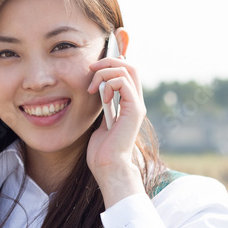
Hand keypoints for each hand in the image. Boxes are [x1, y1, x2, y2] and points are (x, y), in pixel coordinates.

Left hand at [85, 34, 146, 205]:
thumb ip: (103, 105)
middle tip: (91, 70)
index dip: (114, 61)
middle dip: (108, 62)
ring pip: (127, 69)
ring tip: (93, 88)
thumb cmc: (102, 149)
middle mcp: (135, 101)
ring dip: (105, 73)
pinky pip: (124, 83)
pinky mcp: (134, 110)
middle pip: (130, 65)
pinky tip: (101, 97)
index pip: (128, 72)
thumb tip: (98, 90)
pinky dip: (109, 84)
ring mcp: (136, 105)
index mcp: (129, 102)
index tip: (94, 66)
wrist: (108, 166)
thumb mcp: (100, 121)